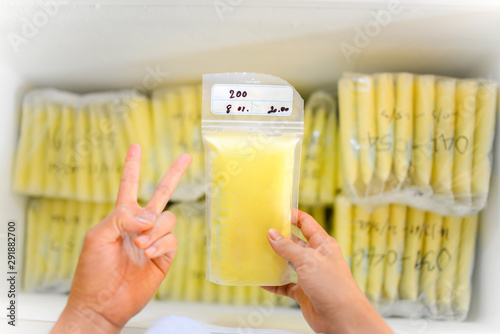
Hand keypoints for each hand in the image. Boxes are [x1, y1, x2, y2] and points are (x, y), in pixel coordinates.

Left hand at [51, 144, 191, 333]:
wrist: (103, 303)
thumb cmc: (92, 270)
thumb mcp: (98, 236)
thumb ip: (122, 217)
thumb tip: (150, 216)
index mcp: (121, 216)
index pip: (129, 185)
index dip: (133, 166)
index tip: (136, 147)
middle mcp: (140, 225)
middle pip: (162, 193)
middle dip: (174, 174)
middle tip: (186, 157)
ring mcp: (154, 240)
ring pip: (167, 219)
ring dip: (154, 231)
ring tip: (140, 246)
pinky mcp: (164, 256)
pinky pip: (172, 239)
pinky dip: (160, 244)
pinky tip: (148, 254)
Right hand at [263, 211, 392, 333]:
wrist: (342, 319)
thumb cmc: (333, 286)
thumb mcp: (308, 261)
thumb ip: (288, 247)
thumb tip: (271, 233)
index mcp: (323, 244)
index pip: (306, 223)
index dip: (293, 215)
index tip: (276, 210)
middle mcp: (316, 258)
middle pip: (295, 242)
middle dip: (279, 237)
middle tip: (261, 230)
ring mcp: (309, 275)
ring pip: (288, 263)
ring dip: (275, 259)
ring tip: (258, 252)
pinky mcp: (303, 292)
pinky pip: (285, 285)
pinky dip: (274, 283)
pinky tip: (262, 280)